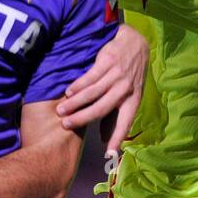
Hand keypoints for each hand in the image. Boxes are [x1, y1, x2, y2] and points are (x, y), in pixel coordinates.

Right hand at [56, 23, 147, 155]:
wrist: (135, 43)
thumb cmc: (129, 75)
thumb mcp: (128, 95)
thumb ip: (114, 116)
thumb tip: (104, 141)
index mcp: (133, 100)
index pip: (125, 122)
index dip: (117, 138)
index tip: (109, 153)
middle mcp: (126, 89)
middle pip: (102, 108)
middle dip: (82, 118)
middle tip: (65, 125)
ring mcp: (117, 75)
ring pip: (93, 93)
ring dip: (75, 103)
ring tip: (61, 110)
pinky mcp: (108, 61)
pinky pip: (90, 77)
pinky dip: (78, 86)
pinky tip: (68, 92)